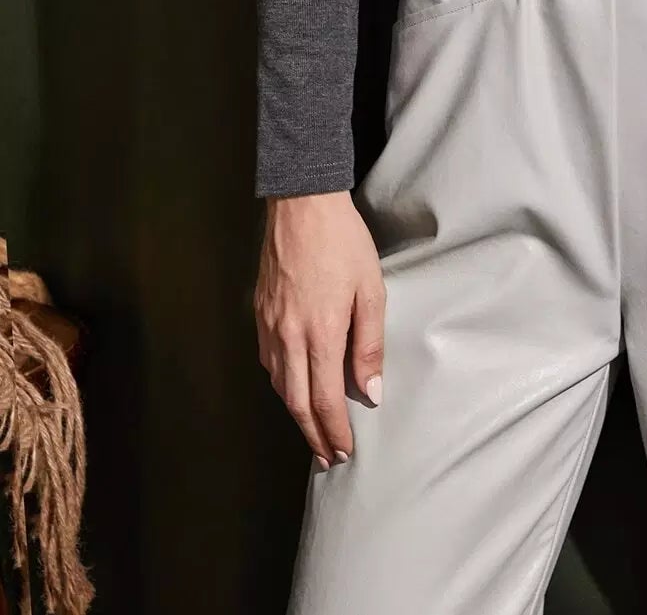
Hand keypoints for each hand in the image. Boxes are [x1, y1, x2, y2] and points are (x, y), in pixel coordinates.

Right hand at [254, 190, 385, 469]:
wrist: (302, 204)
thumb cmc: (344, 243)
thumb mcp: (371, 290)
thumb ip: (369, 345)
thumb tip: (371, 392)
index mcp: (320, 334)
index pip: (326, 400)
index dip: (335, 431)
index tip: (344, 452)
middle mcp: (289, 337)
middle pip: (297, 403)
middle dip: (314, 435)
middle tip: (329, 456)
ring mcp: (269, 326)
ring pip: (280, 385)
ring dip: (297, 413)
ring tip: (314, 429)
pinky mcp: (260, 313)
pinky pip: (269, 362)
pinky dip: (282, 384)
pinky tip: (294, 385)